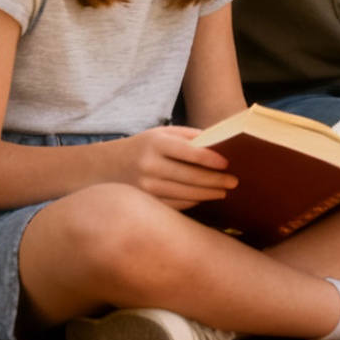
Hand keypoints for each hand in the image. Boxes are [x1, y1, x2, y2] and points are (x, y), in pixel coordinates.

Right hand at [116, 126, 237, 209]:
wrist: (105, 167)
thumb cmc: (142, 147)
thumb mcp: (160, 134)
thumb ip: (189, 137)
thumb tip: (221, 144)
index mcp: (156, 144)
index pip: (191, 152)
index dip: (211, 159)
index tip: (228, 163)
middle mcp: (149, 166)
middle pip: (191, 177)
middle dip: (216, 180)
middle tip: (234, 181)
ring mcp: (146, 188)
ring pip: (186, 193)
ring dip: (208, 193)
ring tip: (223, 191)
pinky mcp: (146, 203)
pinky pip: (176, 205)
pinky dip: (193, 201)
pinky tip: (204, 197)